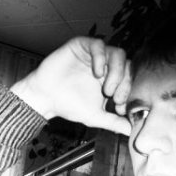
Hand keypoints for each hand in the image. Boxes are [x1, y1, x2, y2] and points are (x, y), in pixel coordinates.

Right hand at [11, 37, 130, 134]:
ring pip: (117, 54)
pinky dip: (101, 58)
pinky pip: (98, 44)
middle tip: (114, 97)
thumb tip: (132, 131)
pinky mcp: (82, 45)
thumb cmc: (68, 105)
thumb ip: (114, 122)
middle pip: (127, 65)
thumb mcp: (95, 116)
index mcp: (111, 78)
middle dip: (124, 83)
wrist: (44, 97)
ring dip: (116, 72)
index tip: (119, 107)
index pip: (130, 78)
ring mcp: (95, 54)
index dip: (129, 92)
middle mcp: (106, 64)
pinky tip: (97, 73)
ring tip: (106, 88)